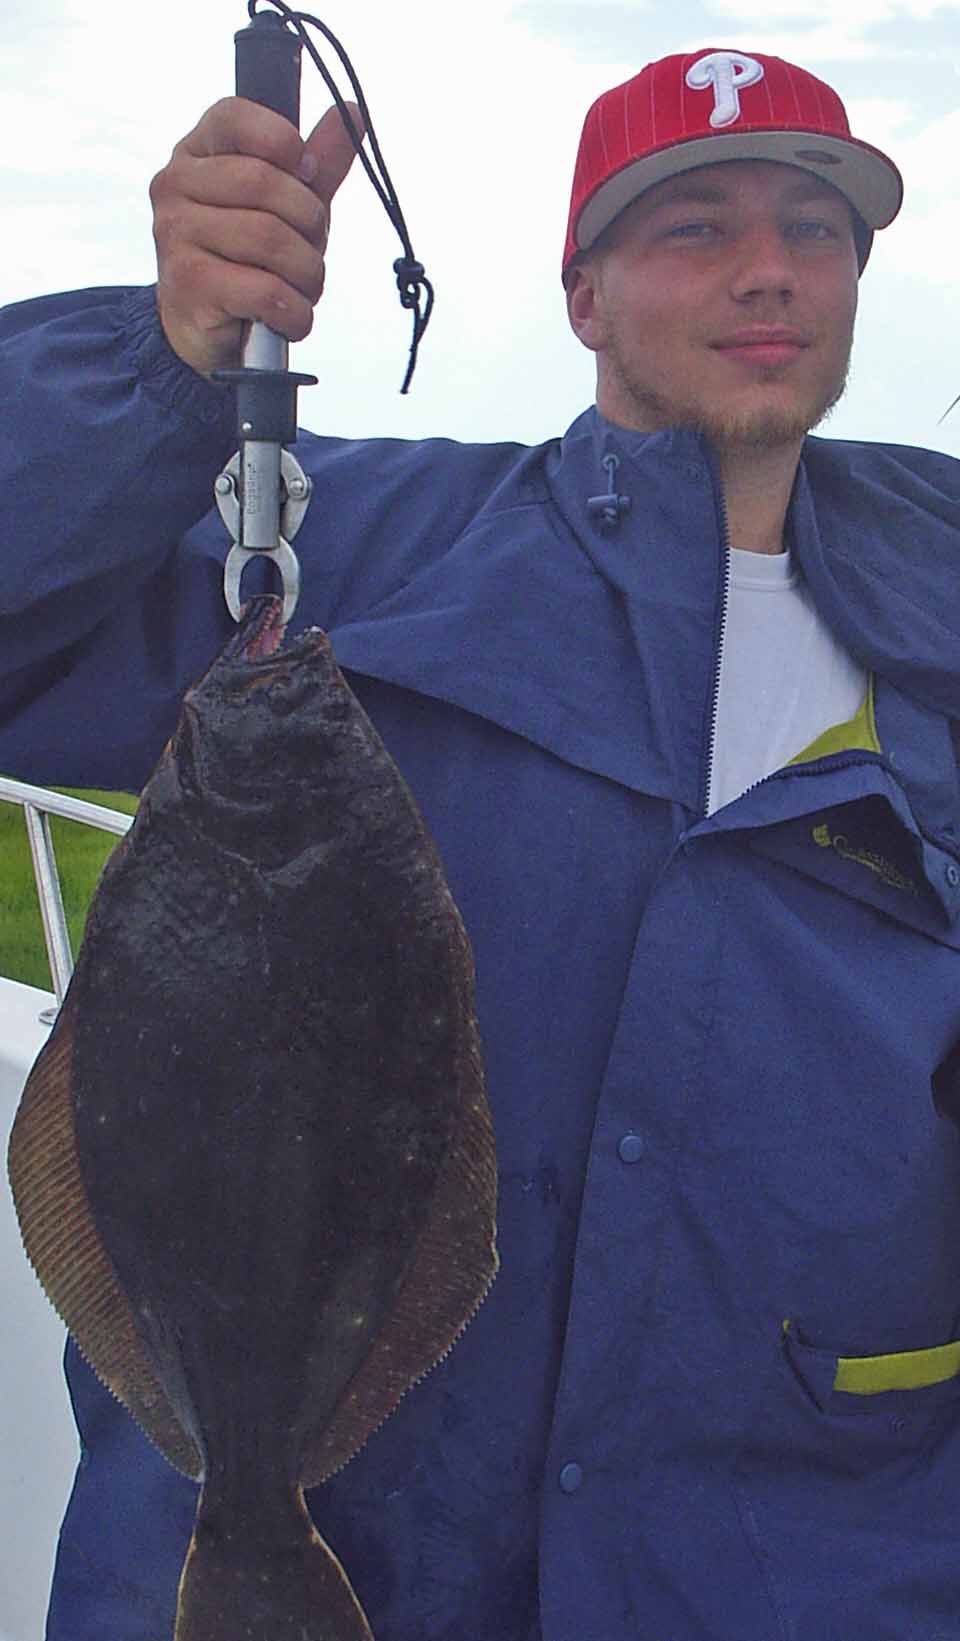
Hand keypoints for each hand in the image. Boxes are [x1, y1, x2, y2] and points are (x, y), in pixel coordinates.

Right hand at [150, 97, 362, 375]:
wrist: (203, 330)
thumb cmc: (246, 260)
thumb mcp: (285, 207)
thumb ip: (316, 163)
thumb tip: (351, 112)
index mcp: (196, 153)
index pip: (236, 118)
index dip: (283, 141)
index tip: (306, 174)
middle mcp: (176, 186)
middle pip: (266, 184)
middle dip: (310, 225)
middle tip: (310, 252)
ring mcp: (176, 235)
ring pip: (271, 240)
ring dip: (307, 274)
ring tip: (301, 290)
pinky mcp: (190, 285)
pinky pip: (267, 291)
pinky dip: (295, 312)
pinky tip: (290, 318)